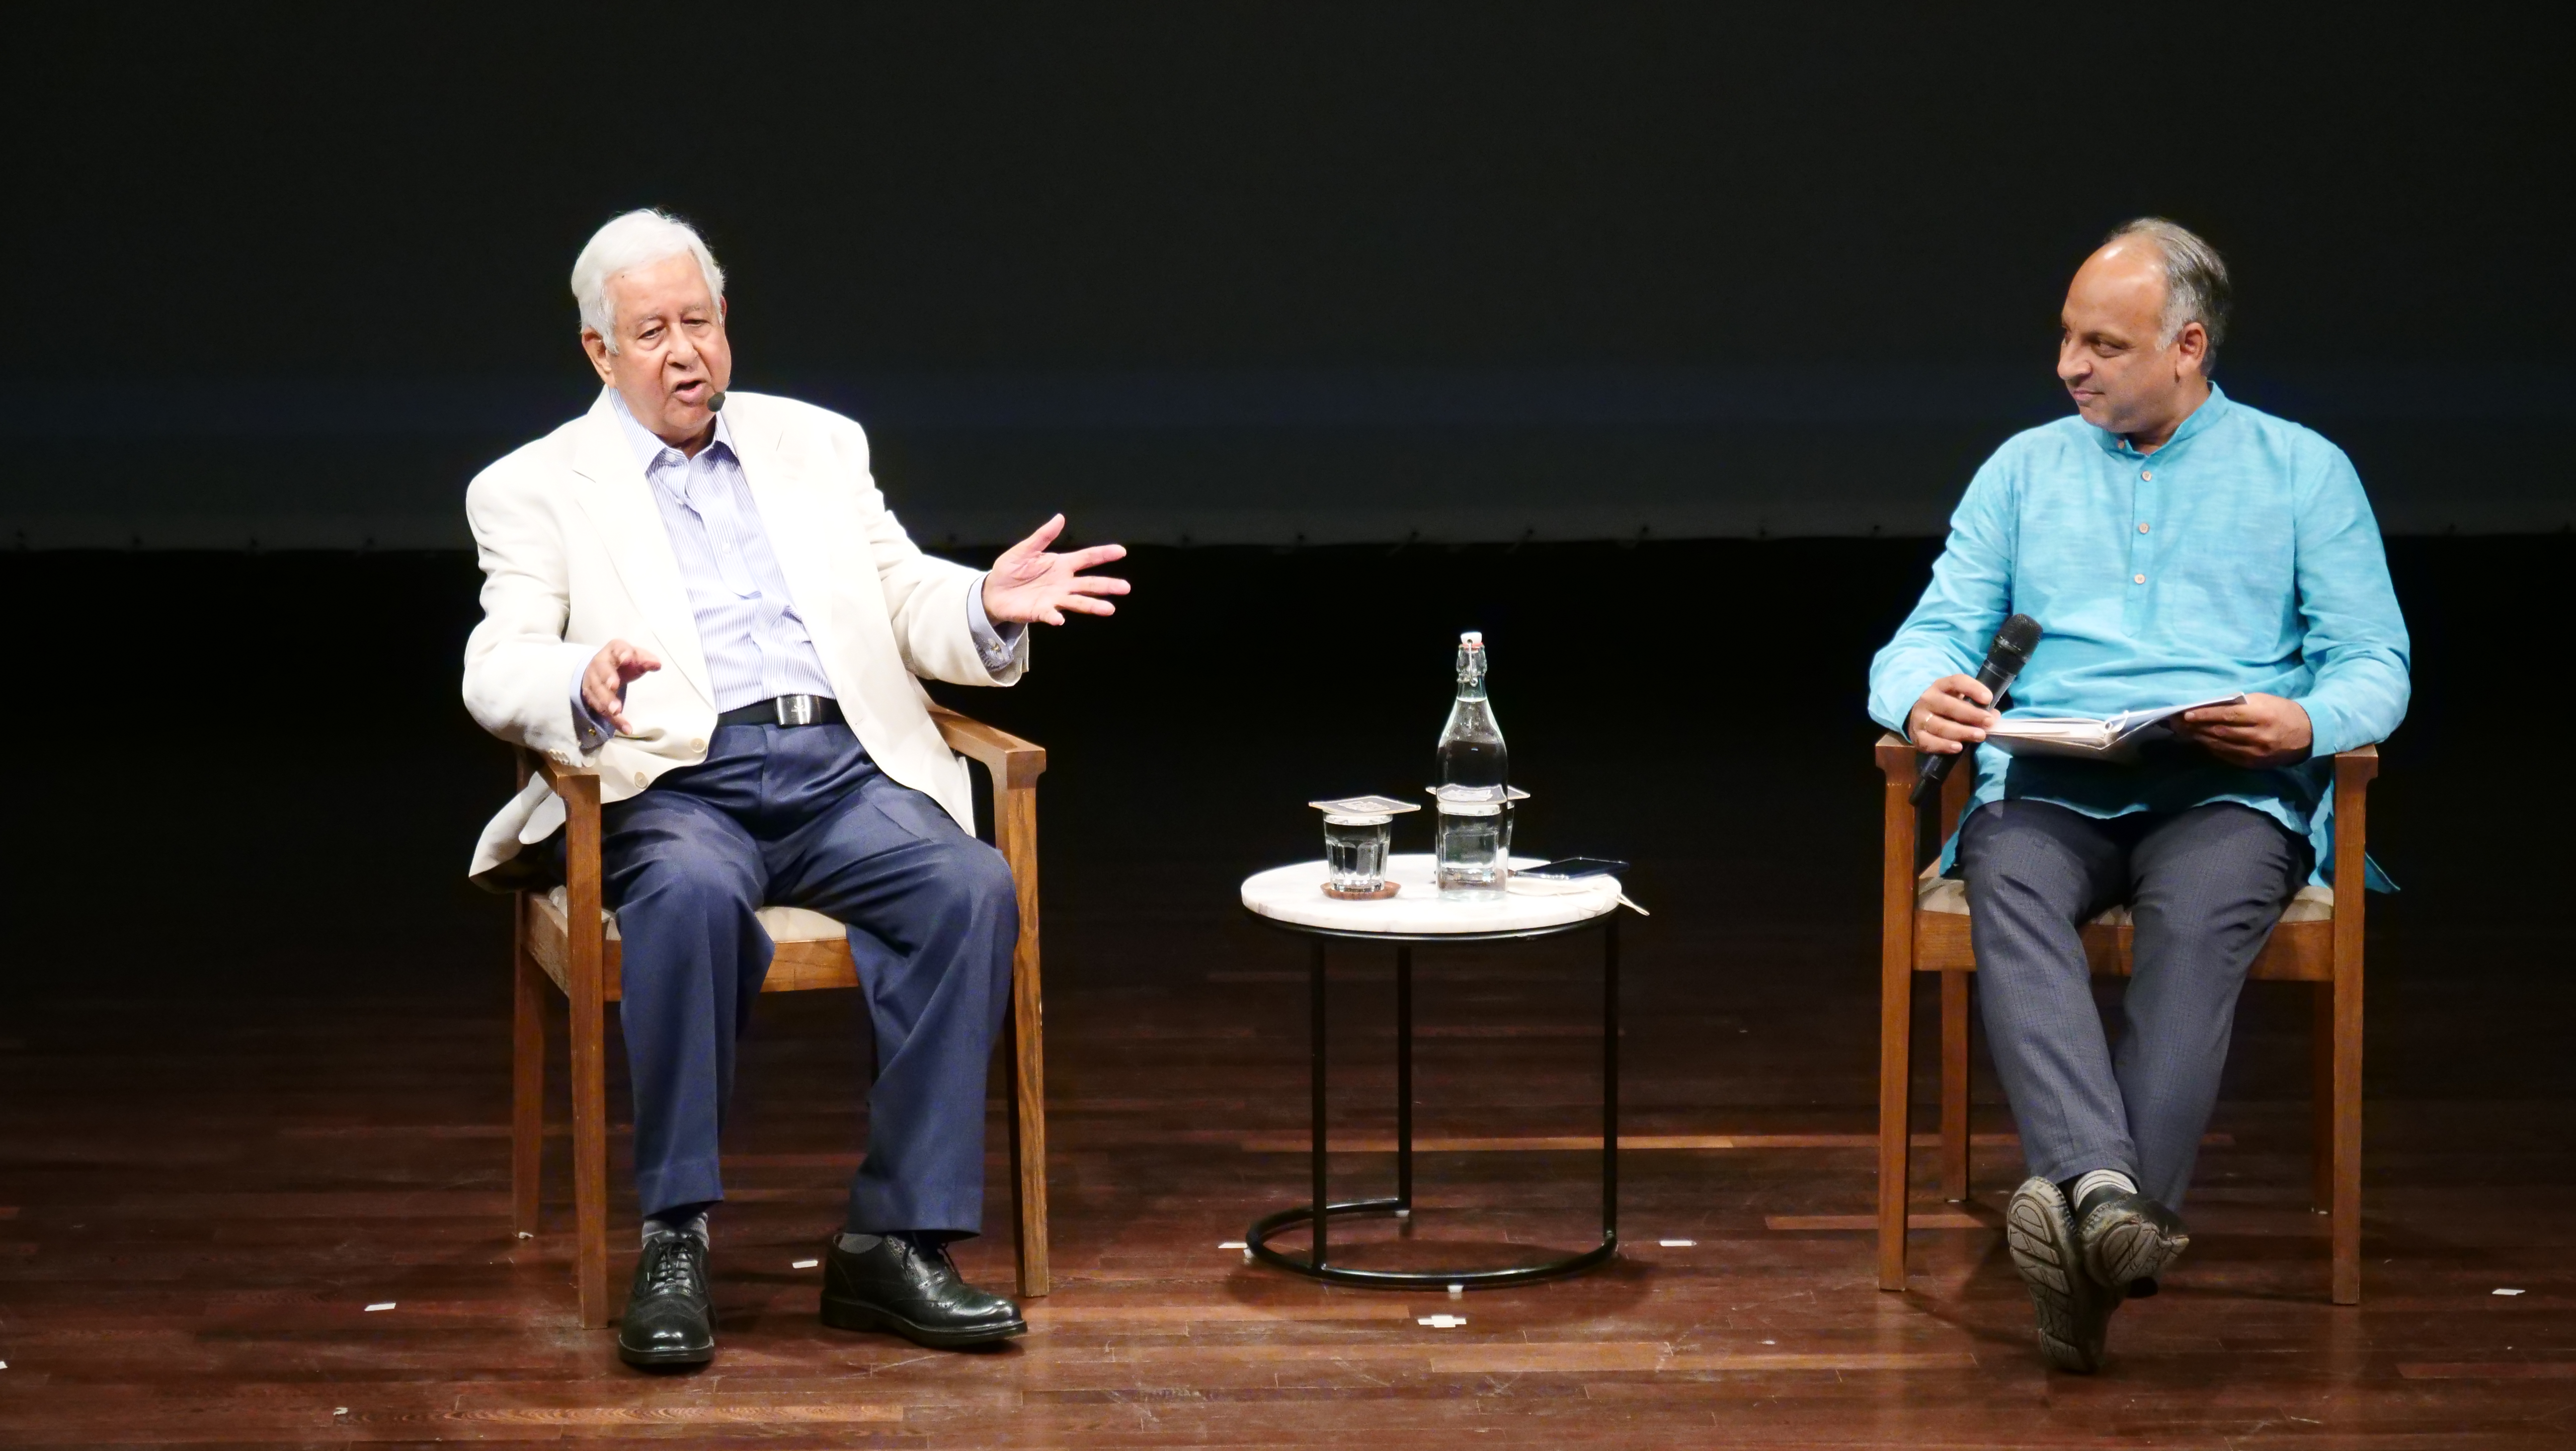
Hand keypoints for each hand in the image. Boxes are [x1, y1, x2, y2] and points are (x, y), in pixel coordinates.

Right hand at [582, 638, 660, 733]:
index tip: (627, 659)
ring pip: (597, 691)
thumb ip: (646, 660)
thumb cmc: (624, 662)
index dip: (622, 653)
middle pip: (602, 671)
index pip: (617, 649)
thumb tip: (657, 664)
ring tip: (617, 711)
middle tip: (614, 686)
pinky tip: (625, 727)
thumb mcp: (636, 657)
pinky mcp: (591, 696)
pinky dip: (612, 719)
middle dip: (607, 678)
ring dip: (606, 702)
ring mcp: (593, 680)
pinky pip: (601, 709)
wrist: (602, 668)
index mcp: (614, 650)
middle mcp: (600, 663)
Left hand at [982, 514, 1130, 625]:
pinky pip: (1050, 614)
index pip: (1087, 558)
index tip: (1121, 551)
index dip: (1104, 554)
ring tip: (1109, 609)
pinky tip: (1060, 619)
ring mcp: (1054, 598)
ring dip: (1093, 605)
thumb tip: (1060, 518)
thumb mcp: (1025, 549)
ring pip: (1078, 602)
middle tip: (1126, 587)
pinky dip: (1055, 617)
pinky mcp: (1041, 612)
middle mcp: (1063, 583)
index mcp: (1061, 564)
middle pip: (1089, 583)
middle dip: (1107, 585)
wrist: (993, 591)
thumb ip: (1043, 536)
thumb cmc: (1010, 569)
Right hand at [1908, 674, 1998, 755]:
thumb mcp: (1960, 700)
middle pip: (1948, 705)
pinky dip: (1944, 745)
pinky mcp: (1917, 736)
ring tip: (1980, 736)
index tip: (1988, 698)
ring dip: (1962, 732)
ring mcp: (1919, 718)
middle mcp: (1928, 700)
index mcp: (1941, 686)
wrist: (1919, 718)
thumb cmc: (1947, 707)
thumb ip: (1977, 706)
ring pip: (1940, 726)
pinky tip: (1958, 748)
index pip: (1956, 682)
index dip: (1972, 689)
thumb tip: (1995, 716)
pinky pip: (1929, 742)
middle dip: (1971, 714)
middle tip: (1989, 721)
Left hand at [2173, 692, 2311, 767]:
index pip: (2226, 716)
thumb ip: (2238, 704)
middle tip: (2177, 723)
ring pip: (2221, 745)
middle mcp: (2258, 736)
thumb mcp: (2263, 701)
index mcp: (2261, 716)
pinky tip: (2201, 742)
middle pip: (2220, 732)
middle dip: (2196, 728)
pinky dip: (2212, 748)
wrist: (2307, 733)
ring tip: (2184, 732)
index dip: (2204, 715)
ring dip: (2200, 739)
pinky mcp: (2254, 764)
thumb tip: (2209, 706)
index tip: (2185, 714)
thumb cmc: (2281, 711)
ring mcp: (2256, 753)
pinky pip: (2227, 756)